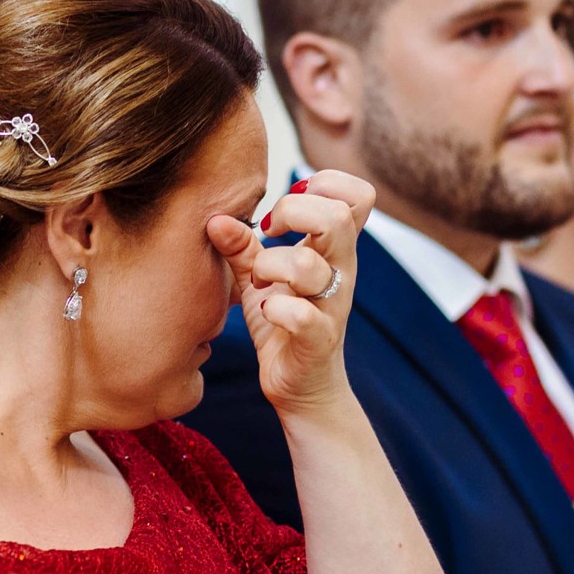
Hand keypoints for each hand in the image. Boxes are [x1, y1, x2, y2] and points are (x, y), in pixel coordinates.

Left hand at [205, 171, 374, 418]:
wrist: (302, 388)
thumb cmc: (284, 324)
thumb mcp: (260, 278)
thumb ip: (241, 246)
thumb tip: (215, 217)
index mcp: (333, 249)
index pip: (357, 195)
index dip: (324, 185)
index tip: (286, 208)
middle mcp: (340, 272)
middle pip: (339, 216)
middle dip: (293, 212)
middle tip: (270, 234)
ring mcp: (332, 306)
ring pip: (311, 266)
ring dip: (272, 266)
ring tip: (258, 281)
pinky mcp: (319, 341)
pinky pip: (304, 316)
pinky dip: (276, 309)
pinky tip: (265, 312)